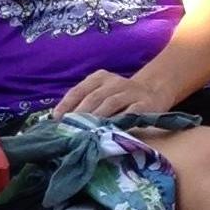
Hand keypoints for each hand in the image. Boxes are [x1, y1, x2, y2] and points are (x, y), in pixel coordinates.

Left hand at [56, 63, 185, 120]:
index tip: (56, 118)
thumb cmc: (119, 96)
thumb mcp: (101, 93)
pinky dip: (119, 122)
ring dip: (97, 118)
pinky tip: (109, 131)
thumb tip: (60, 120)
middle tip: (69, 128)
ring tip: (85, 131)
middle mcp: (114, 82)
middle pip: (94, 97)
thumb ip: (83, 102)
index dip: (67, 104)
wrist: (153, 91)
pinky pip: (130, 113)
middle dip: (80, 114)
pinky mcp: (145, 104)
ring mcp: (131, 92)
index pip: (79, 90)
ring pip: (110, 104)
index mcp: (100, 77)